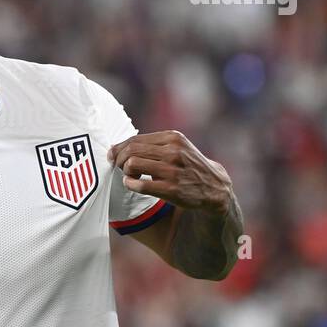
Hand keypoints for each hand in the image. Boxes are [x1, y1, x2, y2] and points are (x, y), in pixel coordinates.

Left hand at [108, 130, 232, 214]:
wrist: (214, 186)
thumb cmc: (187, 165)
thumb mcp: (176, 147)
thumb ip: (152, 144)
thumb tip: (117, 147)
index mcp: (172, 137)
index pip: (135, 139)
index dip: (119, 148)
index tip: (112, 155)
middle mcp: (173, 151)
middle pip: (131, 150)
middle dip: (119, 159)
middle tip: (120, 167)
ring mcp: (173, 170)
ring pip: (133, 164)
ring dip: (125, 171)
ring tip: (131, 176)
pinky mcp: (172, 189)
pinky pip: (140, 184)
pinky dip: (130, 184)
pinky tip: (133, 184)